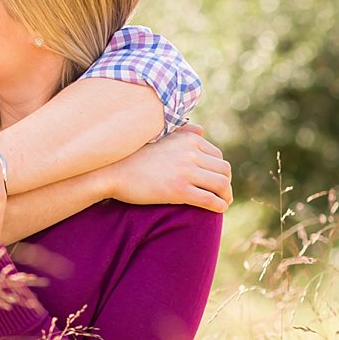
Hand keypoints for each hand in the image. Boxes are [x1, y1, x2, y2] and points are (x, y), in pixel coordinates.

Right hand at [106, 124, 231, 211]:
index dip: (219, 170)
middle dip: (226, 183)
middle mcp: (190, 152)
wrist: (112, 171)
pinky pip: (209, 199)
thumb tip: (201, 130)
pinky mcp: (179, 190)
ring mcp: (185, 171)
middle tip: (222, 193)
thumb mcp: (159, 136)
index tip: (215, 180)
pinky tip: (218, 210)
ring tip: (222, 202)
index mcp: (188, 139)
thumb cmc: (132, 155)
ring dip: (226, 195)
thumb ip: (182, 131)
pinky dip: (219, 205)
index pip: (217, 156)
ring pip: (221, 184)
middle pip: (223, 169)